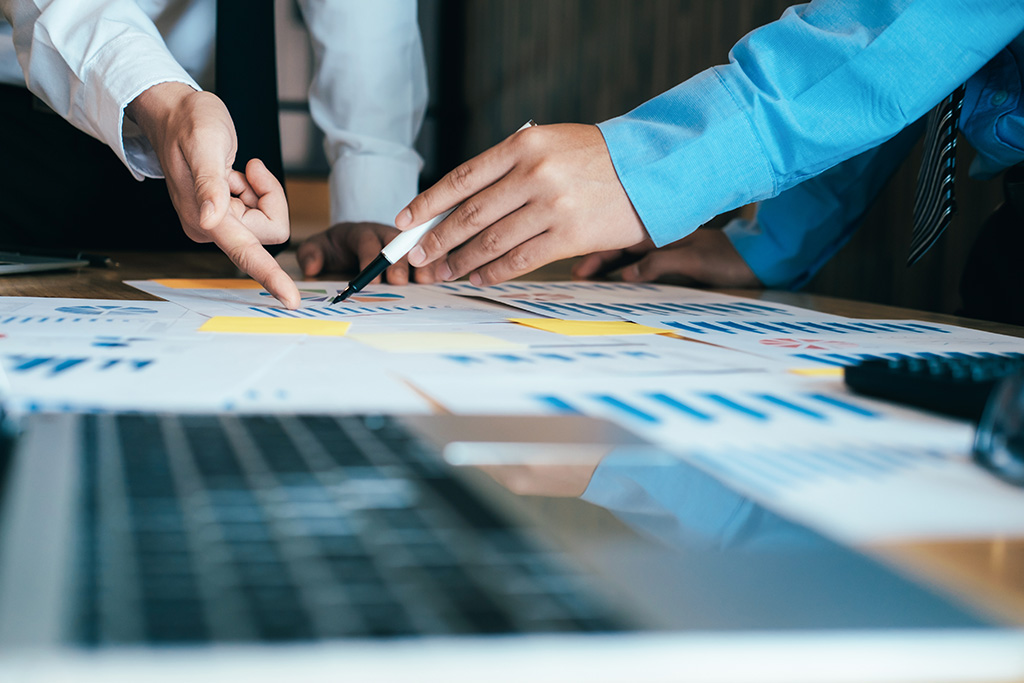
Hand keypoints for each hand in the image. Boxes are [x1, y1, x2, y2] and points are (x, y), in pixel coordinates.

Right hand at [126, 82, 299, 307]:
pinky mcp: (223, 216)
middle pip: (268, 231)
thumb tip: (211, 221)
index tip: (291, 300)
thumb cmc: (188, 122)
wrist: (173, 113)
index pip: (246, 253)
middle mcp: (210, 229)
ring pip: (266, 222)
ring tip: (234, 171)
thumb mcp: (205, 144)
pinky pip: (258, 212)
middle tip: (248, 168)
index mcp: (205, 219)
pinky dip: (253, 190)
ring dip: (259, 192)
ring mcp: (216, 224)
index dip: (271, 277)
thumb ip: (210, 184)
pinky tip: (232, 175)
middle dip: (268, 197)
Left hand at [297, 222, 445, 283]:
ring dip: (423, 261)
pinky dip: (436, 263)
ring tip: (427, 279)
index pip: (366, 242)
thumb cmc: (337, 247)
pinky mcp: (416, 250)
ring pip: (416, 246)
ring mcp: (404, 241)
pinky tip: (441, 276)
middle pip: (395, 244)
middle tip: (399, 282)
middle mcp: (386, 234)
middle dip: (398, 263)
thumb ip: (312, 254)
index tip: (369, 280)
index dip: (369, 259)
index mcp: (361, 232)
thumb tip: (312, 267)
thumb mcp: (318, 247)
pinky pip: (429, 252)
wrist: (352, 241)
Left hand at [400, 123, 647, 284]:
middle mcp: (535, 174)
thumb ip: (508, 169)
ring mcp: (553, 206)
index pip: (462, 178)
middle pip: (470, 213)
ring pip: (491, 240)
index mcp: (523, 145)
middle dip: (437, 238)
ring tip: (441, 273)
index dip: (428, 202)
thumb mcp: (549, 145)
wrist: (653, 168)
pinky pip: (521, 259)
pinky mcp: (571, 235)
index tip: (405, 221)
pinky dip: (494, 271)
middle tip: (417, 256)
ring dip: (461, 261)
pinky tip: (479, 277)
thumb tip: (458, 206)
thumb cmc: (595, 158)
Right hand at [572, 228, 762, 287]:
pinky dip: (623, 270)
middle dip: (594, 255)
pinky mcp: (670, 259)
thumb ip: (660, 263)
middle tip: (574, 273)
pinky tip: (613, 279)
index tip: (579, 266)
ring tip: (585, 276)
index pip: (620, 238)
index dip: (596, 250)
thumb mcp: (693, 261)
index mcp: (661, 231)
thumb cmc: (728, 258)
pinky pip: (639, 263)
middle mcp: (658, 236)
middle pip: (617, 244)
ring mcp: (663, 247)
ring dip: (606, 264)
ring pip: (625, 253)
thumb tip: (626, 274)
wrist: (757, 260)